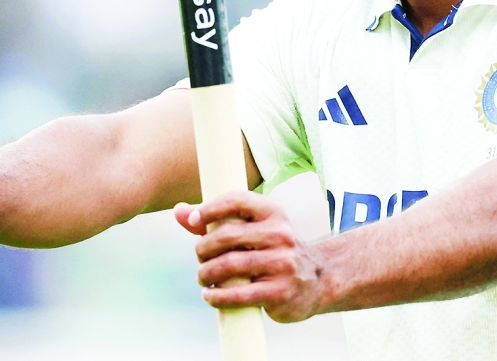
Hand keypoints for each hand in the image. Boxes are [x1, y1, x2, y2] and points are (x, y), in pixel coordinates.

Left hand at [174, 191, 327, 322]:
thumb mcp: (254, 229)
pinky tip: (209, 296)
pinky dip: (216, 296)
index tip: (194, 220)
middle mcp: (281, 234)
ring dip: (206, 273)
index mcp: (274, 212)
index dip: (210, 208)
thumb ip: (216, 221)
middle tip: (199, 257)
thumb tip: (179, 211)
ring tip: (202, 277)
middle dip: (203, 248)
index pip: (237, 201)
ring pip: (229, 265)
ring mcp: (283, 263)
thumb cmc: (275, 250)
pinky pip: (238, 294)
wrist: (318, 280)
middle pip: (227, 236)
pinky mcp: (280, 292)